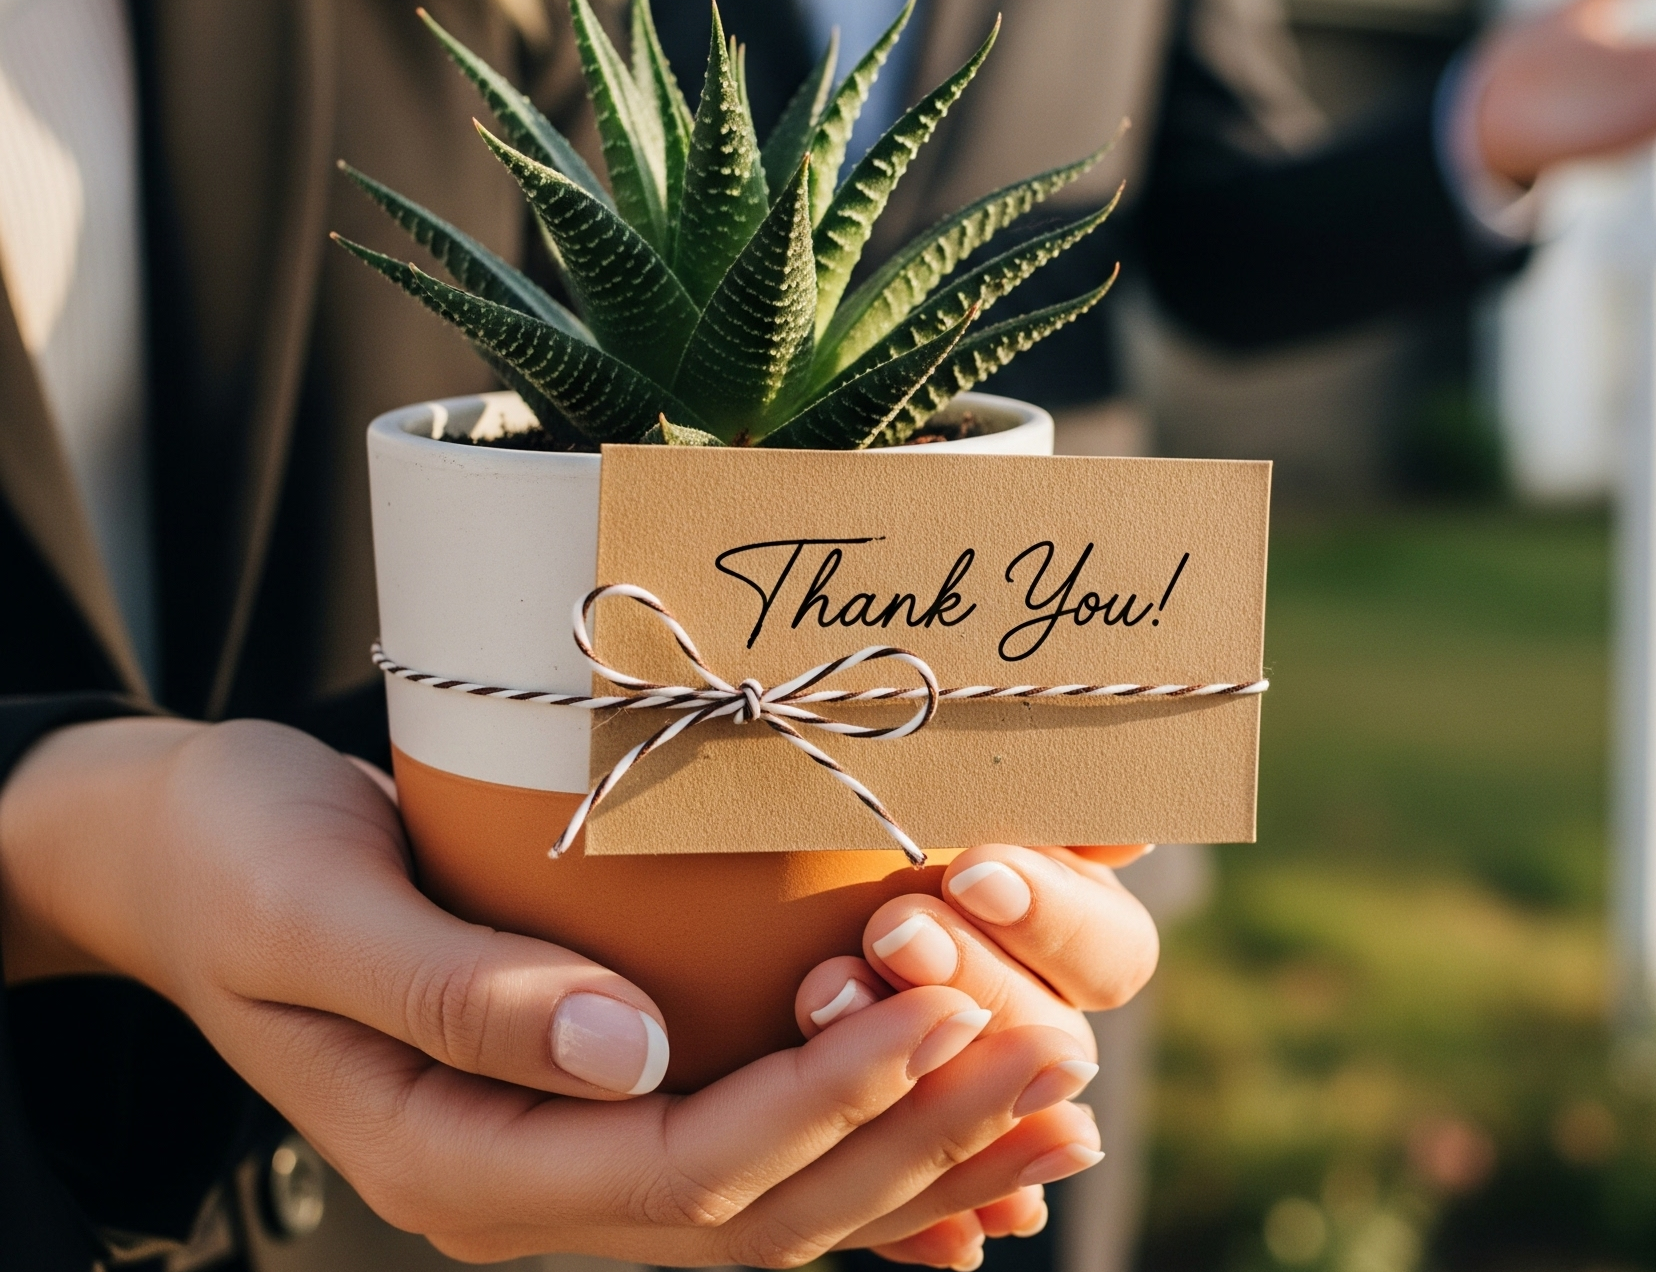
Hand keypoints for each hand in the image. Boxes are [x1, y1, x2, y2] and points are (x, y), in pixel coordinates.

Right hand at [0, 718, 1094, 1264]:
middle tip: (1058, 1062)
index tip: (946, 1012)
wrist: (190, 857)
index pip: (683, 1167)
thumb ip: (458, 990)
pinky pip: (762, 1144)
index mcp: (457, 1159)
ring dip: (926, 1151)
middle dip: (919, 1139)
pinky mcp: (605, 1096)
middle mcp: (530, 1181)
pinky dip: (874, 1133)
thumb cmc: (237, 859)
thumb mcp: (311, 905)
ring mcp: (573, 1150)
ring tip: (1058, 1092)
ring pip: (783, 1192)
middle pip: (762, 1205)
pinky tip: (969, 1100)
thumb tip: (629, 1053)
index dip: (828, 1101)